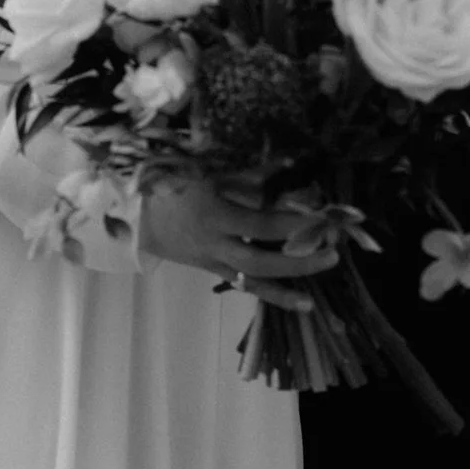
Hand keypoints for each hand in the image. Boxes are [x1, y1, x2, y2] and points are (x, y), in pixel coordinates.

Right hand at [138, 176, 336, 310]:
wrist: (136, 217)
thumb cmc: (172, 186)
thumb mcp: (206, 174)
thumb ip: (247, 175)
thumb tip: (288, 165)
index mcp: (213, 215)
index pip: (259, 223)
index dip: (290, 221)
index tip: (321, 214)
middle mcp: (216, 244)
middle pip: (261, 259)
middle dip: (298, 257)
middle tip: (333, 250)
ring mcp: (215, 262)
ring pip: (256, 279)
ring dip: (292, 279)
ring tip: (323, 277)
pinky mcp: (214, 271)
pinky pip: (248, 287)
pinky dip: (275, 295)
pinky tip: (303, 303)